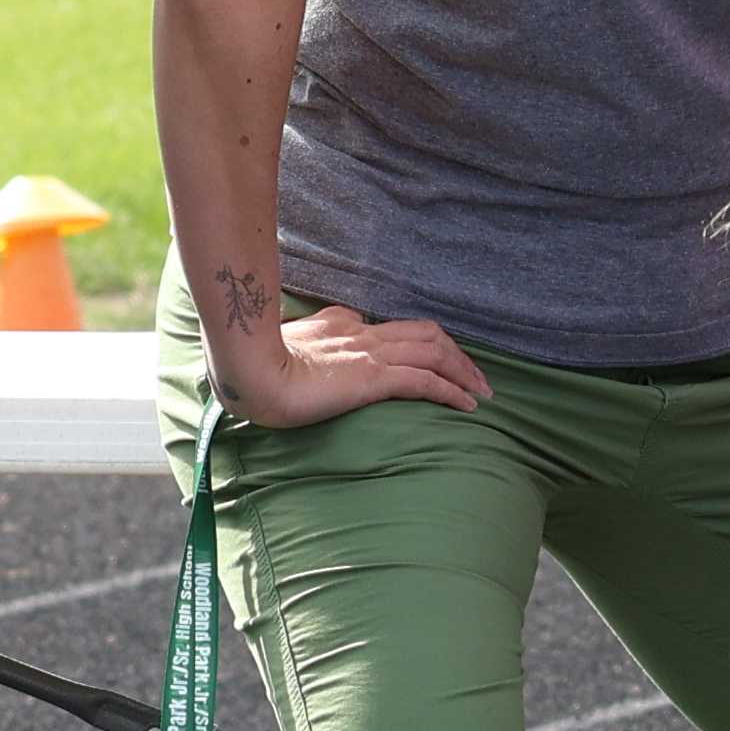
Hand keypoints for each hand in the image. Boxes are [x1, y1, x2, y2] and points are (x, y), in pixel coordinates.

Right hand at [219, 300, 491, 431]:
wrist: (246, 372)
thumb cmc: (251, 367)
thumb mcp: (279, 350)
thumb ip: (299, 348)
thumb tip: (298, 352)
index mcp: (339, 325)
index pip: (389, 328)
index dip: (419, 343)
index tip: (434, 361)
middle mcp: (359, 332)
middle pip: (424, 334)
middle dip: (456, 354)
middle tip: (476, 377)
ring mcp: (368, 353)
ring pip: (434, 352)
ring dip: (464, 371)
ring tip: (482, 392)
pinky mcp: (371, 377)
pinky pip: (424, 380)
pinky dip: (452, 391)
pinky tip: (467, 405)